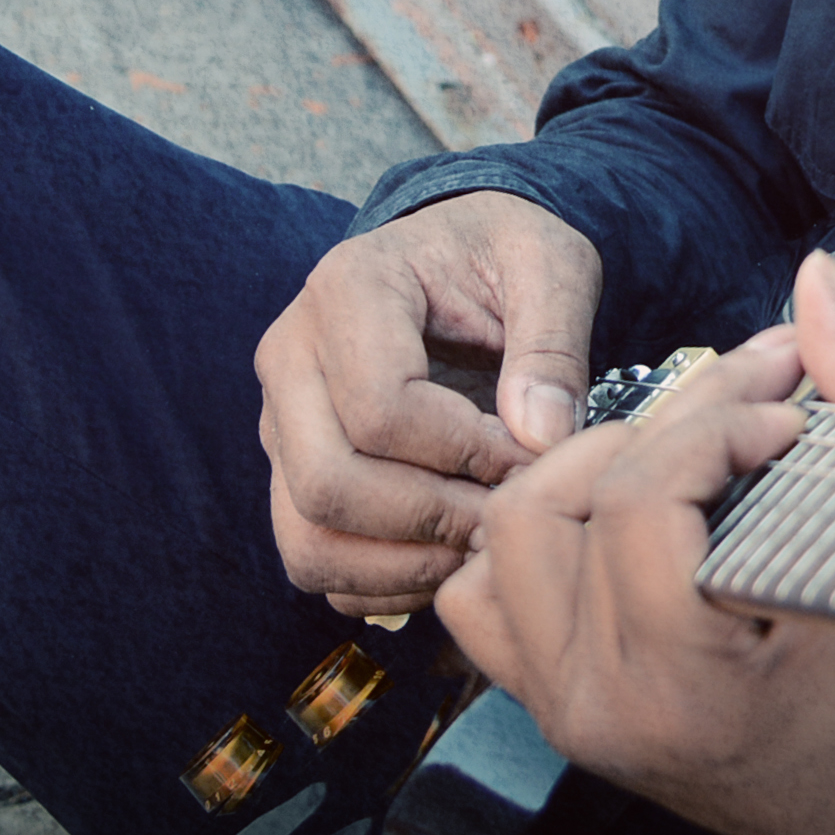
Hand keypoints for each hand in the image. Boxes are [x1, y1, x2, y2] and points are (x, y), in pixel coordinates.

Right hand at [254, 190, 601, 613]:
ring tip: (479, 543)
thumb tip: (541, 439)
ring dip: (403, 563)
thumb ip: (554, 346)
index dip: (465, 454)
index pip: (381, 409)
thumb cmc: (502, 254)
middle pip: (328, 483)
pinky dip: (382, 582)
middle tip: (505, 515)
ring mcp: (281, 420)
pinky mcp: (290, 470)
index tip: (530, 456)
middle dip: (431, 519)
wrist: (456, 253)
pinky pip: (313, 561)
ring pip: (307, 538)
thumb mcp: (551, 267)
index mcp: (349, 287)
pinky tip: (447, 553)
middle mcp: (291, 355)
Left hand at [438, 253, 834, 834]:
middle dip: (655, 428)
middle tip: (744, 405)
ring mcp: (565, 711)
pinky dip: (534, 538)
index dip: (714, 426)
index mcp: (693, 688)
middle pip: (553, 506)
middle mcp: (604, 709)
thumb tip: (818, 278)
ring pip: (504, 538)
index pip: (640, 505)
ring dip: (585, 471)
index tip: (788, 413)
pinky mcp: (550, 705)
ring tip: (682, 454)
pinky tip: (621, 512)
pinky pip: (484, 594)